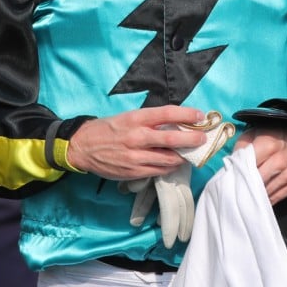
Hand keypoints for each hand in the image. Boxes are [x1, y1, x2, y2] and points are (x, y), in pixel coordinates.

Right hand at [117, 111, 233, 247]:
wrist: (83, 147)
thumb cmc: (109, 128)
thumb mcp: (128, 117)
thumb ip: (150, 120)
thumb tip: (176, 122)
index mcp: (136, 119)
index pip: (168, 114)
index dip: (187, 115)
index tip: (200, 116)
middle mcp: (137, 137)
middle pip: (173, 139)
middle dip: (192, 139)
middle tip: (202, 139)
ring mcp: (136, 157)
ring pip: (169, 159)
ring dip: (183, 156)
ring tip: (190, 153)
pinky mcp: (133, 172)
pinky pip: (159, 171)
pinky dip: (170, 167)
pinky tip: (174, 162)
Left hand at [235, 125, 286, 204]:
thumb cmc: (270, 135)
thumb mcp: (252, 135)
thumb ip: (241, 149)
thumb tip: (232, 167)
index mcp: (269, 143)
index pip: (251, 164)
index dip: (242, 173)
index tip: (234, 178)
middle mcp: (282, 158)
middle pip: (261, 179)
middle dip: (250, 185)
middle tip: (240, 190)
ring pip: (271, 189)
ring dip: (259, 194)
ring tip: (250, 195)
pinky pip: (281, 195)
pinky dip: (271, 198)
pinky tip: (263, 198)